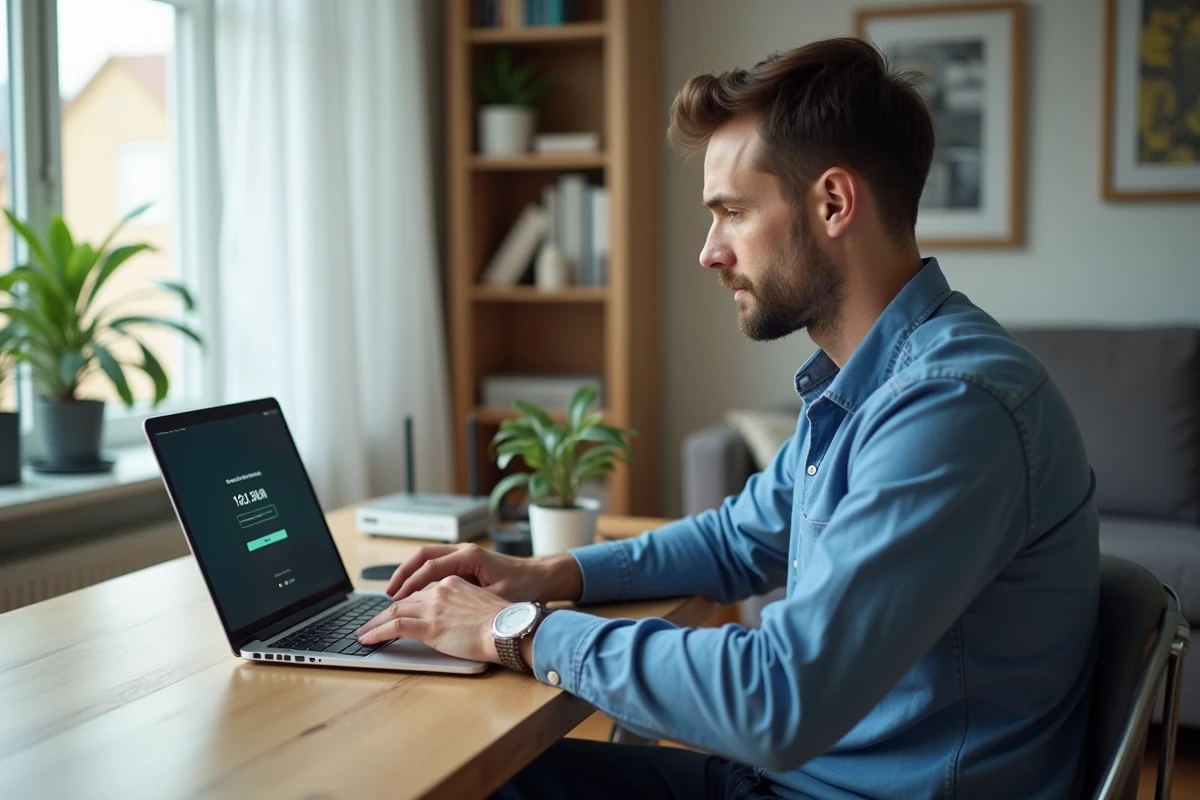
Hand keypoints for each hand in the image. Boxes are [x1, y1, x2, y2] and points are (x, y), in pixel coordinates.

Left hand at [355, 575, 509, 663]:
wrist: (510, 628)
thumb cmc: (504, 622)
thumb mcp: (482, 605)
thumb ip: (463, 607)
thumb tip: (455, 620)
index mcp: (453, 583)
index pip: (420, 592)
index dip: (404, 602)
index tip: (394, 611)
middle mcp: (440, 591)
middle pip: (403, 600)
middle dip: (383, 612)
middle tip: (369, 623)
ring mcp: (433, 608)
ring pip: (394, 611)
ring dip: (375, 623)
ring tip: (363, 633)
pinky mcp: (430, 626)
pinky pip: (395, 627)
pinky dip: (377, 632)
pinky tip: (368, 639)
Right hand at [384, 543, 581, 603]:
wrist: (543, 577)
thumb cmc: (524, 586)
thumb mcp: (497, 598)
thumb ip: (470, 602)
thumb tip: (445, 612)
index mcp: (469, 556)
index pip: (430, 566)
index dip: (410, 583)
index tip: (396, 598)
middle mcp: (464, 551)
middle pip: (423, 556)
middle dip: (403, 574)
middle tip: (388, 594)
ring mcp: (464, 555)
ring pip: (428, 559)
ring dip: (410, 574)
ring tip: (395, 594)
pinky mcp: (466, 563)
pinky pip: (437, 566)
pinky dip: (423, 577)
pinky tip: (416, 593)